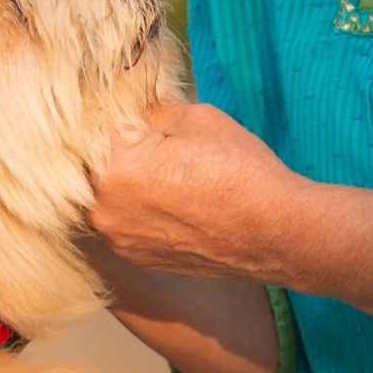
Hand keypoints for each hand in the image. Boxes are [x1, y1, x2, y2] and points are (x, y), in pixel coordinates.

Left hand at [87, 101, 302, 281]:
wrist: (276, 232)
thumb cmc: (240, 171)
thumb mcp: (196, 117)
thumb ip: (152, 113)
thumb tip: (135, 115)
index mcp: (114, 170)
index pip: (97, 128)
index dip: (123, 118)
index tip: (142, 117)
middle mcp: (106, 212)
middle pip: (98, 167)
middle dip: (120, 152)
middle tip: (161, 146)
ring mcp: (120, 241)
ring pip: (110, 197)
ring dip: (129, 184)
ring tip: (173, 177)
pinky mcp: (138, 258)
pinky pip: (126, 223)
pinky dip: (142, 211)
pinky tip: (177, 203)